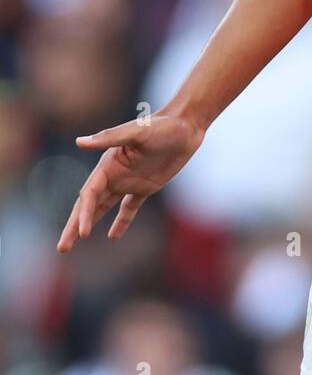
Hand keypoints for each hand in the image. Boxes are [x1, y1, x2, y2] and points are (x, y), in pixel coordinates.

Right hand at [57, 110, 204, 252]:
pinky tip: (113, 236)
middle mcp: (114, 174)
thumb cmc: (161, 126)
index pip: (90, 194)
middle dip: (74, 226)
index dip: (84, 214)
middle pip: (90, 205)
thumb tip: (79, 142)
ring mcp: (129, 182)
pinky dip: (121, 222)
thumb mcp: (136, 132)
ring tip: (76, 242)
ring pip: (104, 208)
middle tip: (62, 248)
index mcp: (108, 164)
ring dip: (90, 223)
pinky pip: (129, 208)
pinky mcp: (146, 187)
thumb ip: (109, 138)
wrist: (185, 126)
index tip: (83, 233)